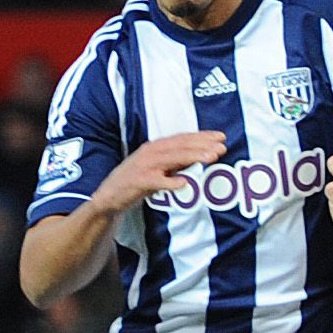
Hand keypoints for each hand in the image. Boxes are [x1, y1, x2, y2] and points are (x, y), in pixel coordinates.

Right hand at [87, 130, 227, 214]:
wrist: (110, 195)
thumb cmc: (138, 181)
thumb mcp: (159, 168)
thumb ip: (177, 163)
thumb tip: (201, 158)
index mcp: (157, 146)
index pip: (183, 138)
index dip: (202, 136)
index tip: (221, 137)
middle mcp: (151, 152)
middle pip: (181, 146)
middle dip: (202, 145)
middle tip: (222, 147)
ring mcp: (144, 166)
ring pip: (172, 159)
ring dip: (192, 157)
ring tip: (210, 158)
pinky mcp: (138, 181)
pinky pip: (156, 181)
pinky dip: (169, 181)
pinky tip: (183, 183)